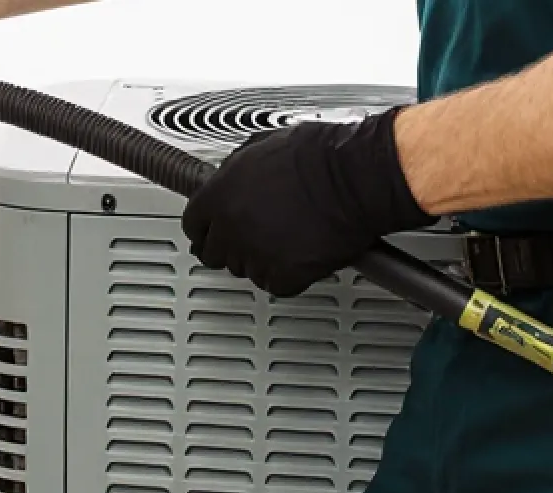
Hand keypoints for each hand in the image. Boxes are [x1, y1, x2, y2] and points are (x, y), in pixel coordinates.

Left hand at [181, 107, 435, 297]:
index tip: (213, 231)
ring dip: (262, 259)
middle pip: (214, 254)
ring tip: (288, 237)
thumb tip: (228, 180)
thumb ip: (235, 172)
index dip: (206, 229)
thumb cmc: (323, 155)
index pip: (193, 225)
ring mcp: (255, 255)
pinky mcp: (284, 276)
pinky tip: (302, 253)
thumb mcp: (263, 147)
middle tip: (254, 236)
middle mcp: (231, 228)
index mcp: (220, 196)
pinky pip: (276, 285)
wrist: (359, 176)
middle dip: (231, 247)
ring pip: (246, 270)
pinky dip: (289, 275)